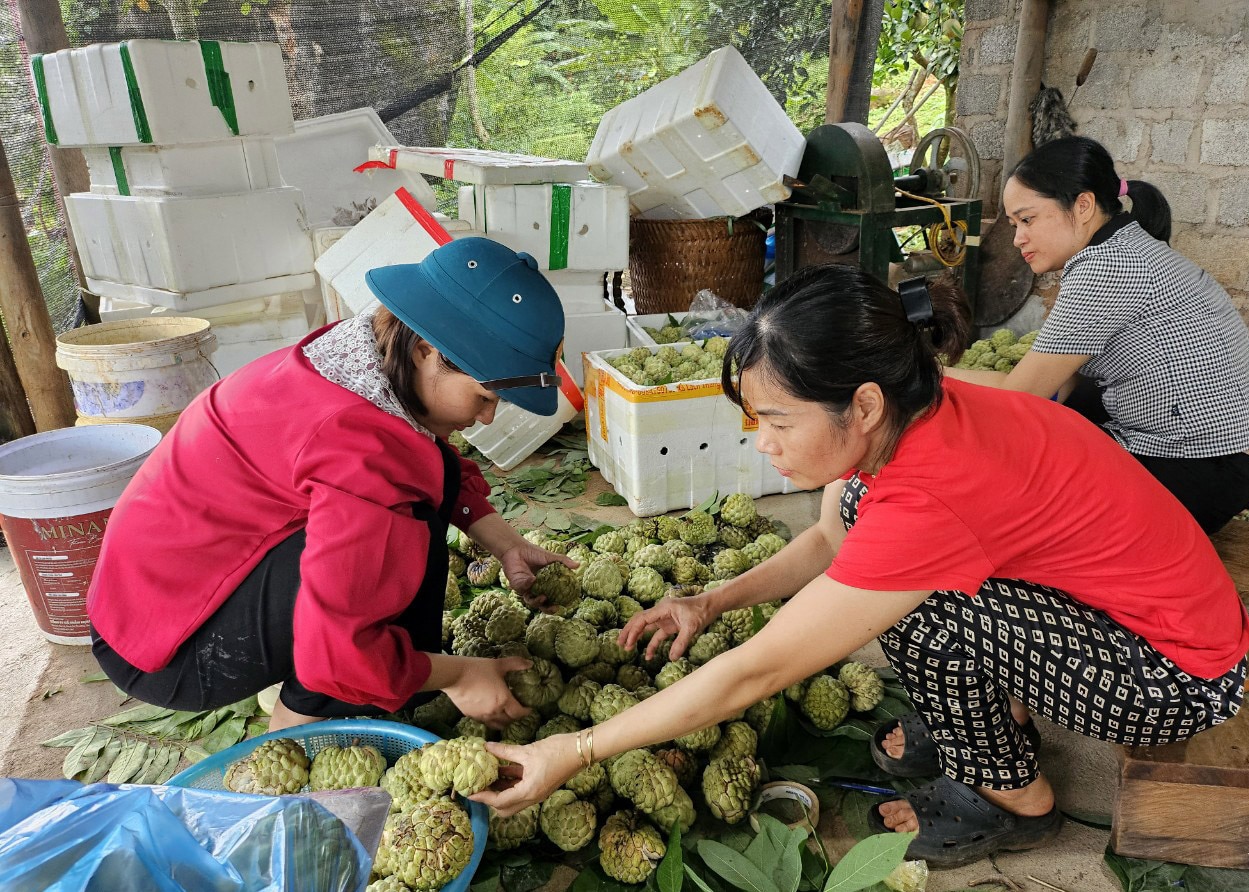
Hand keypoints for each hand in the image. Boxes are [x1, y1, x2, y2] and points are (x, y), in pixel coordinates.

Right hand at [441, 656, 532, 729]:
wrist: (454, 676)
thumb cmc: (477, 669)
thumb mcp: (498, 664)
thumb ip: (516, 664)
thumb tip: (530, 663)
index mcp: (503, 701)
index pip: (518, 713)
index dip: (526, 712)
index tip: (529, 708)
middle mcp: (494, 712)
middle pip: (508, 721)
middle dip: (515, 717)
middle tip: (517, 710)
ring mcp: (481, 716)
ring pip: (497, 725)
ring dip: (503, 721)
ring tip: (505, 714)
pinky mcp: (471, 716)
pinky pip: (485, 722)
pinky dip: (491, 719)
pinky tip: (490, 711)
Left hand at [470, 733, 584, 815]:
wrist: (581, 750)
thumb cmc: (557, 750)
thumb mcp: (528, 750)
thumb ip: (505, 751)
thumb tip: (486, 747)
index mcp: (529, 792)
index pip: (499, 801)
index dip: (483, 797)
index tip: (469, 792)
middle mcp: (532, 797)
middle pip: (505, 808)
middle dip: (490, 799)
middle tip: (478, 786)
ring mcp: (536, 792)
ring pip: (512, 800)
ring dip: (499, 791)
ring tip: (486, 776)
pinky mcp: (539, 785)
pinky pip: (520, 789)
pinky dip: (509, 783)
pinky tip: (501, 770)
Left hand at [498, 542, 578, 609]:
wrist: (516, 548)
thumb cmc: (533, 553)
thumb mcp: (550, 557)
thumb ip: (563, 561)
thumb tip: (578, 565)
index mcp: (544, 585)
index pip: (551, 598)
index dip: (556, 603)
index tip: (565, 605)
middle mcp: (534, 589)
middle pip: (541, 604)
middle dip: (547, 609)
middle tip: (554, 608)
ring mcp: (525, 589)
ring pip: (530, 601)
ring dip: (537, 601)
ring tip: (543, 597)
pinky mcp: (516, 585)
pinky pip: (522, 588)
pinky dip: (527, 585)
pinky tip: (532, 579)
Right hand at [619, 593, 716, 660]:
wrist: (711, 606)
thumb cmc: (701, 612)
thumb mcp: (692, 627)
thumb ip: (681, 642)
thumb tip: (672, 658)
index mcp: (663, 608)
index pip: (642, 619)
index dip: (633, 630)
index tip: (627, 642)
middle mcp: (661, 612)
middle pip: (640, 621)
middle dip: (629, 632)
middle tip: (619, 644)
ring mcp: (665, 619)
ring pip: (646, 627)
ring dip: (637, 637)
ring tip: (627, 648)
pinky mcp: (670, 625)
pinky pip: (657, 635)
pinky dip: (651, 644)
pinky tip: (648, 656)